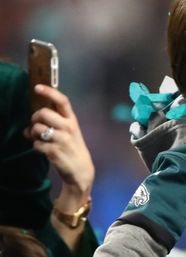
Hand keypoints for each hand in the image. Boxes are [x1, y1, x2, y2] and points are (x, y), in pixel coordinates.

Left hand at [25, 85, 94, 199]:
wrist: (81, 170)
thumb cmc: (72, 147)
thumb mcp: (69, 132)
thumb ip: (54, 122)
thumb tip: (33, 121)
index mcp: (72, 120)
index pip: (62, 101)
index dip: (49, 92)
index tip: (37, 87)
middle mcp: (68, 127)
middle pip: (43, 113)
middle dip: (34, 118)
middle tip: (36, 124)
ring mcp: (61, 139)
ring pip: (37, 128)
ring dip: (33, 134)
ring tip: (40, 139)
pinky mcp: (54, 151)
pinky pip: (36, 143)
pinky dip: (36, 146)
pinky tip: (43, 149)